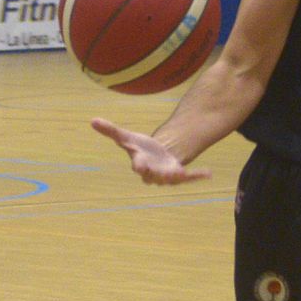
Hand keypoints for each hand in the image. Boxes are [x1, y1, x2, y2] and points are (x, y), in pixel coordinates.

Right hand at [92, 118, 211, 184]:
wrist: (155, 156)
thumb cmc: (140, 148)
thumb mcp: (127, 137)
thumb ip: (110, 131)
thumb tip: (92, 120)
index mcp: (140, 163)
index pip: (138, 166)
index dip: (139, 166)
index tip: (140, 165)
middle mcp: (153, 173)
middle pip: (154, 177)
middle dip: (157, 176)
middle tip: (164, 174)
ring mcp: (166, 175)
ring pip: (170, 180)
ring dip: (176, 177)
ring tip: (182, 173)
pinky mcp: (179, 175)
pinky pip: (189, 177)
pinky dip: (198, 176)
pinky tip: (209, 173)